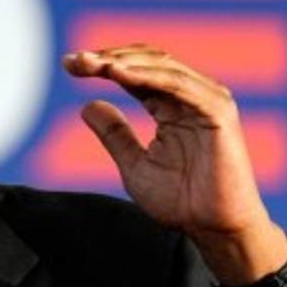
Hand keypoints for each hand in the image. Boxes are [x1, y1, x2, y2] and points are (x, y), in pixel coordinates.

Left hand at [63, 44, 286, 285]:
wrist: (215, 230)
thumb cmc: (182, 203)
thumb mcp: (134, 165)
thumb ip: (115, 135)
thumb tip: (87, 104)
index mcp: (172, 106)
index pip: (135, 73)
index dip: (102, 64)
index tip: (69, 65)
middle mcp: (191, 96)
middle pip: (147, 61)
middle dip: (109, 56)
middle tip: (75, 60)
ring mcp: (207, 100)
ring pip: (162, 66)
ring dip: (124, 61)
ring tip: (93, 63)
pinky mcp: (217, 111)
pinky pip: (179, 85)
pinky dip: (148, 76)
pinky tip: (119, 73)